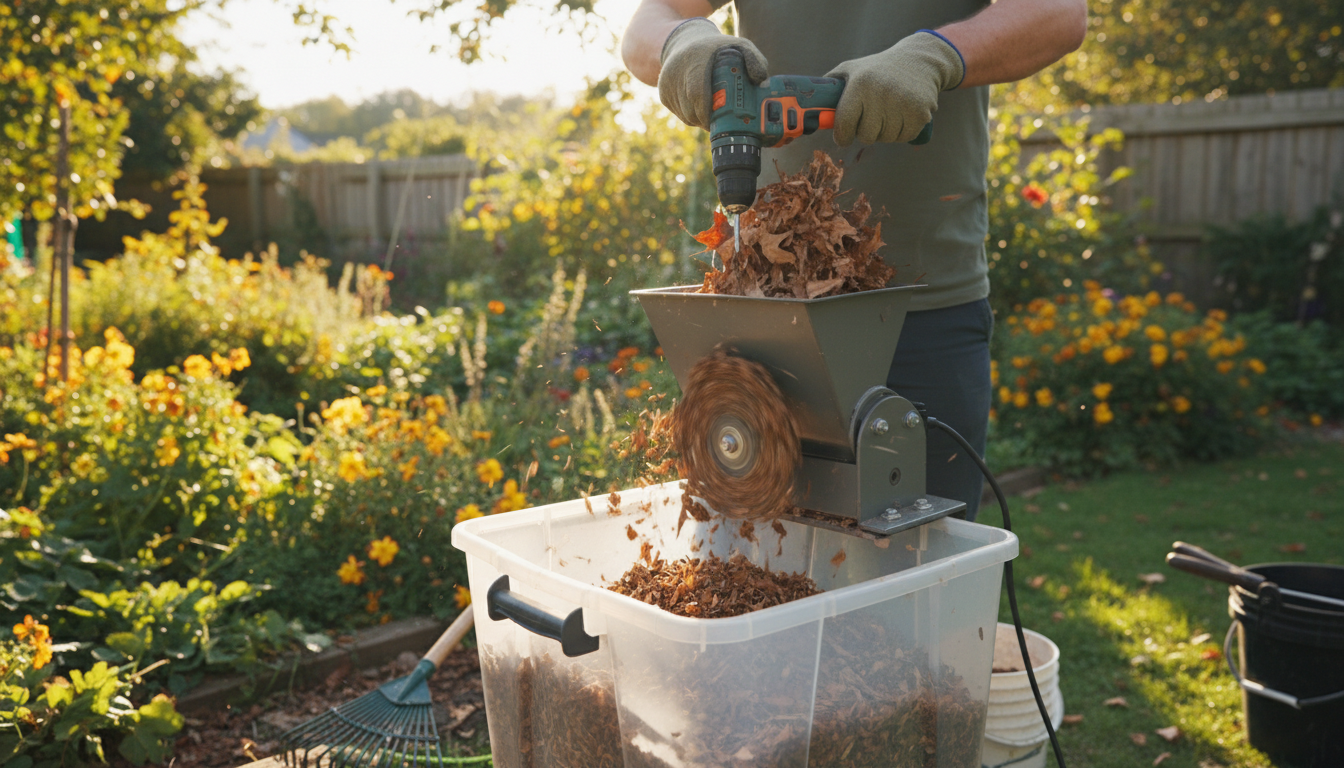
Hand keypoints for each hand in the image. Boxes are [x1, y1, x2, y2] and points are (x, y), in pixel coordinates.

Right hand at [658, 18, 767, 129]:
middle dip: (708, 121)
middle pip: (691, 109)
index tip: (720, 123)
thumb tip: (760, 80)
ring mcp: (667, 83)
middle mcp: (676, 71)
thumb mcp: (739, 46)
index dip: (707, 112)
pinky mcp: (663, 93)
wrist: (684, 42)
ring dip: (701, 120)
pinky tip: (702, 109)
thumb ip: (754, 59)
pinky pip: (679, 113)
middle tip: (724, 124)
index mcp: (695, 58)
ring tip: (715, 116)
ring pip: (686, 115)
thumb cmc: (716, 48)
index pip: (696, 92)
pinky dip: (692, 116)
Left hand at [825, 31, 963, 146]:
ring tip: (888, 114)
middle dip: (865, 132)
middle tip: (869, 120)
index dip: (842, 136)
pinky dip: (901, 132)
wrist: (918, 60)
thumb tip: (810, 106)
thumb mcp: (852, 68)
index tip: (843, 137)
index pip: (845, 124)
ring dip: (884, 132)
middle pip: (866, 136)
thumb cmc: (878, 68)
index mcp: (860, 84)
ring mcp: (902, 103)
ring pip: (886, 139)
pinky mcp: (920, 112)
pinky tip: (901, 116)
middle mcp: (881, 94)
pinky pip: (904, 137)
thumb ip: (830, 85)